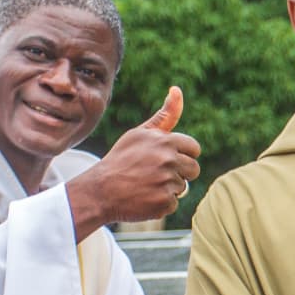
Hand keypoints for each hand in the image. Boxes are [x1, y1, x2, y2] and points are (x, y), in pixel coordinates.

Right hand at [66, 87, 199, 235]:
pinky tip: (144, 198)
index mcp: (166, 141)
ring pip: (182, 187)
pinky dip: (161, 204)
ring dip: (168, 188)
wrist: (100, 190)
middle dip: (179, 172)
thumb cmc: (121, 159)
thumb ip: (164, 116)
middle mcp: (169, 160)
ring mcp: (167, 182)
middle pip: (193, 169)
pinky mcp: (164, 202)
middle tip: (155, 174)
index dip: (182, 155)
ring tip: (145, 185)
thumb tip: (177, 90)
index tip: (166, 159)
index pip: (194, 149)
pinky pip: (173, 204)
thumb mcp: (139, 133)